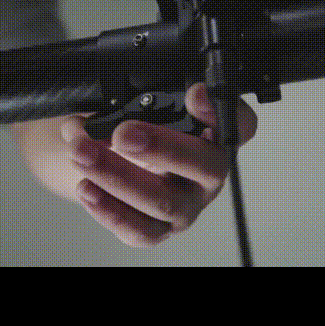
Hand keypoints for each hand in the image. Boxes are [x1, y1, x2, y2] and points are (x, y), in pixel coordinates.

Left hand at [60, 83, 257, 246]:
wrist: (108, 156)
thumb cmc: (135, 127)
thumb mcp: (135, 100)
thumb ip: (128, 99)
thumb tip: (100, 119)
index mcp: (213, 134)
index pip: (240, 123)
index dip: (221, 111)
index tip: (194, 94)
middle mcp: (208, 171)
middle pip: (205, 166)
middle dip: (163, 148)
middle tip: (124, 134)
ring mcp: (187, 205)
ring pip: (165, 202)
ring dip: (119, 177)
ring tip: (84, 155)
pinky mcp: (161, 229)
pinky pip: (142, 230)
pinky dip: (111, 210)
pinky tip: (88, 188)